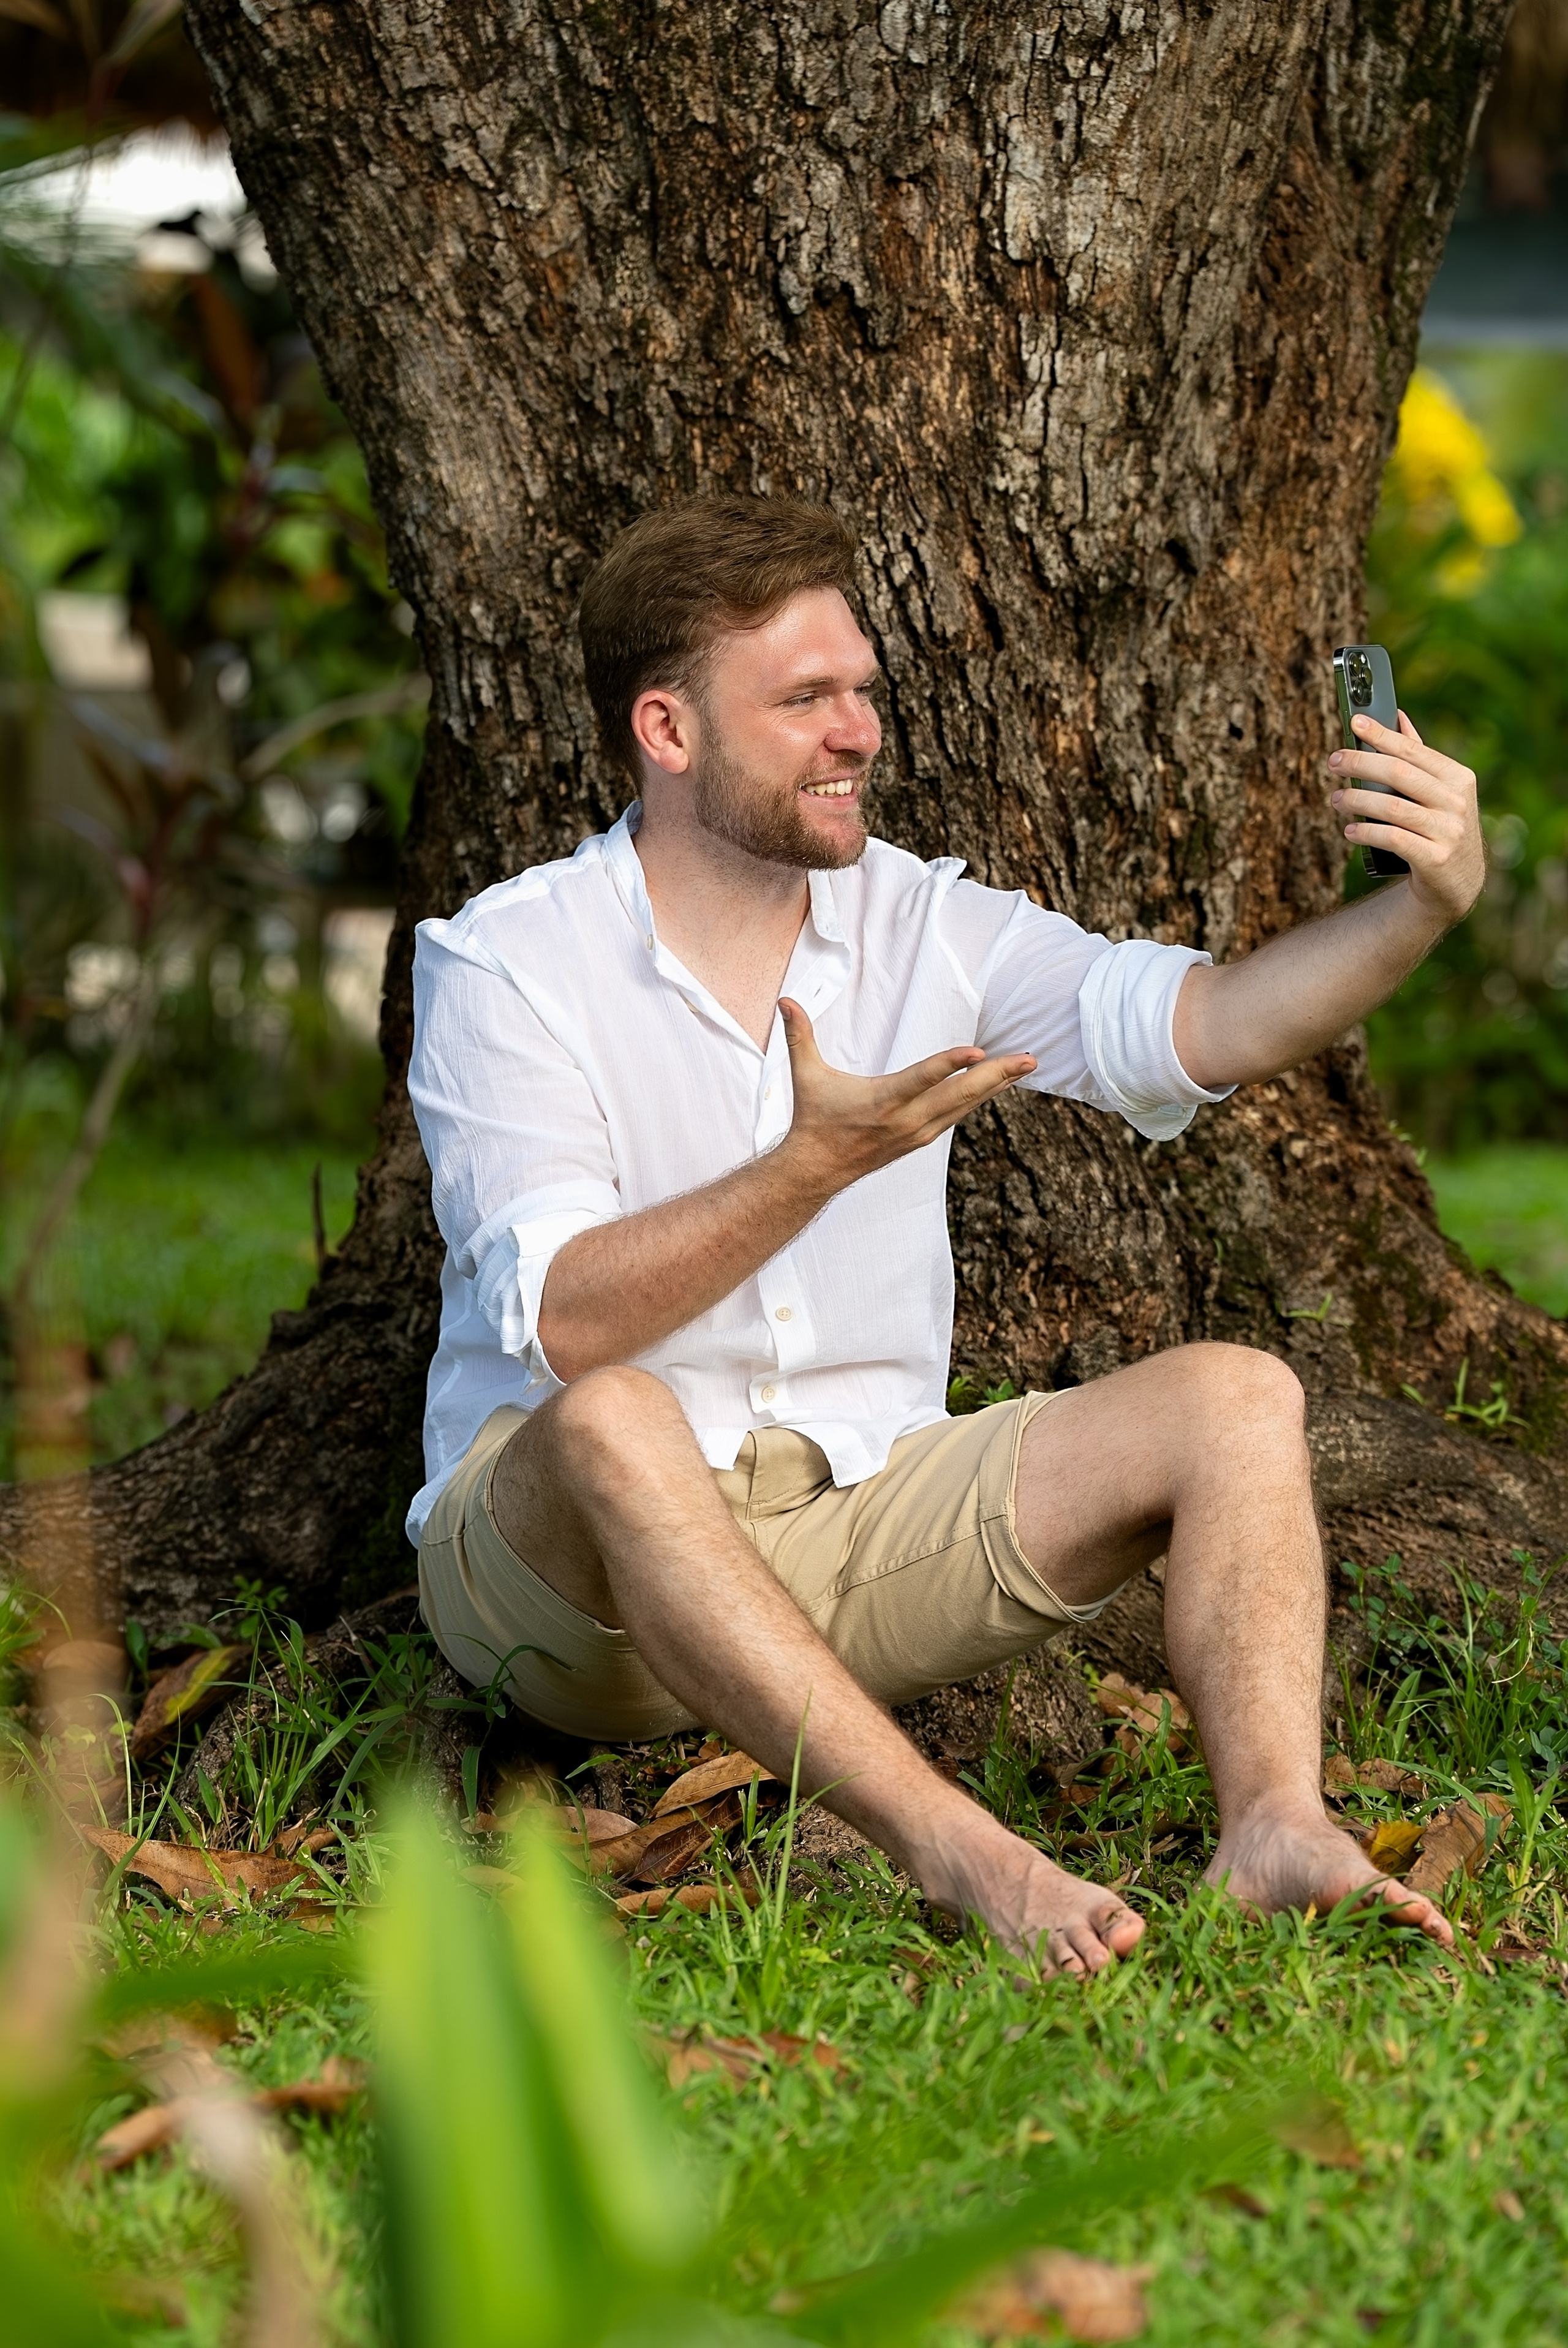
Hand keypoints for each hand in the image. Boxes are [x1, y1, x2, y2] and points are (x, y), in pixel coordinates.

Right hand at [777, 1000, 1035, 1196]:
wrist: (817, 1169)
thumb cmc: (814, 1118)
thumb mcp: (806, 1076)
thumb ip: (800, 1036)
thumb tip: (784, 1000)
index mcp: (882, 1102)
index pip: (922, 1080)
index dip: (950, 1064)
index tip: (978, 1050)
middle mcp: (907, 1120)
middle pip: (960, 1095)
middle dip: (998, 1075)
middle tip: (1029, 1058)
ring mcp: (919, 1132)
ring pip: (966, 1105)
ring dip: (997, 1084)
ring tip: (1026, 1064)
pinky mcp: (923, 1138)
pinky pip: (958, 1114)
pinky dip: (980, 1097)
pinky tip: (1000, 1082)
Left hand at [1328, 710, 1483, 926]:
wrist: (1457, 884)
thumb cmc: (1441, 829)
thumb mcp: (1439, 792)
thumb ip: (1419, 757)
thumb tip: (1398, 716)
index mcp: (1458, 777)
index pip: (1413, 750)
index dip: (1382, 735)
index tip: (1354, 721)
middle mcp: (1457, 802)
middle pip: (1399, 773)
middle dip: (1361, 763)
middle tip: (1333, 761)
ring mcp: (1448, 831)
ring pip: (1392, 807)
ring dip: (1357, 799)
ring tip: (1336, 799)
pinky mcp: (1435, 859)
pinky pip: (1393, 839)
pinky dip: (1366, 832)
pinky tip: (1349, 830)